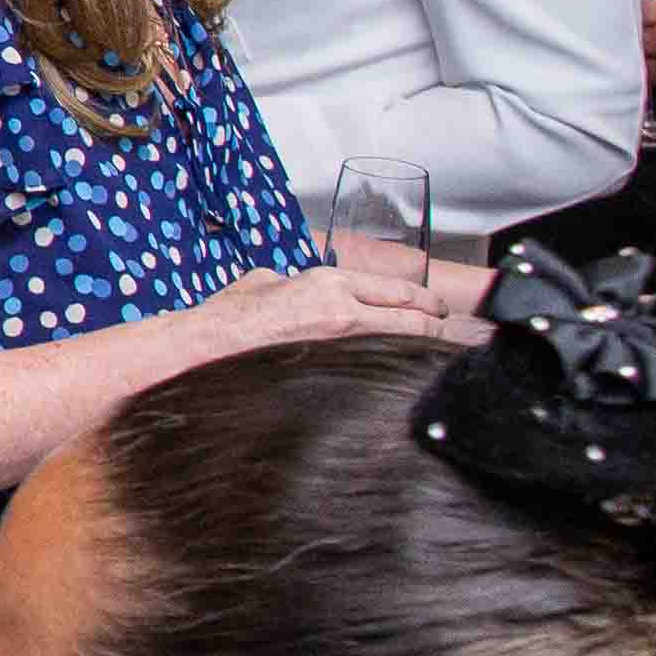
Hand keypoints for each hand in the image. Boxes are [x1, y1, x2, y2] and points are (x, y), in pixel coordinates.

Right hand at [209, 244, 489, 359]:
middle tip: (445, 329)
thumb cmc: (230, 314)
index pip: (397, 289)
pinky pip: (377, 366)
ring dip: (420, 348)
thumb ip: (290, 281)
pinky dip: (394, 367)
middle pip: (412, 317)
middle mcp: (344, 310)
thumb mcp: (264, 281)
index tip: (436, 306)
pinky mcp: (333, 368)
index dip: (425, 299)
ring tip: (431, 354)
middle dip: (436, 324)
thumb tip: (292, 286)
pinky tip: (401, 373)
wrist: (210, 344)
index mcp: (329, 282)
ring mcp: (342, 343)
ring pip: (401, 343)